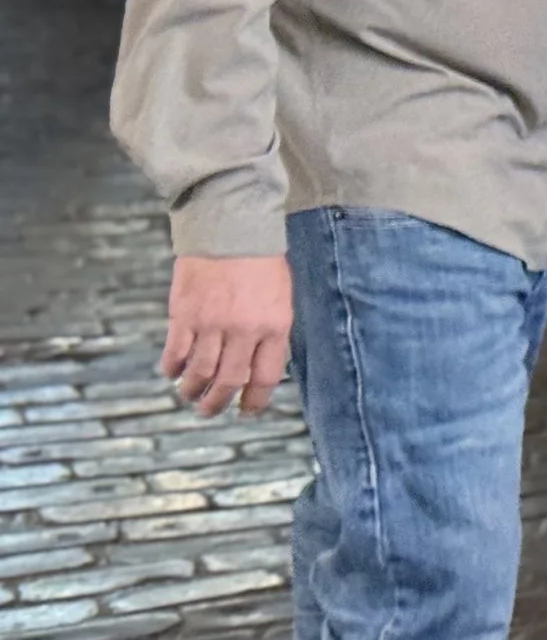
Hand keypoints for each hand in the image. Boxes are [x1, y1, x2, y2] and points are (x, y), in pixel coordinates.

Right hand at [161, 255, 292, 416]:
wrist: (231, 228)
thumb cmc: (260, 262)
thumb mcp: (280, 298)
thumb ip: (271, 332)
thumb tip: (260, 366)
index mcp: (274, 325)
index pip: (266, 376)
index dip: (255, 400)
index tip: (246, 411)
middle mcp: (244, 330)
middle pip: (230, 381)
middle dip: (219, 403)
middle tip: (210, 410)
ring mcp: (212, 324)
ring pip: (200, 374)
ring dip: (193, 391)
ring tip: (190, 395)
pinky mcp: (184, 316)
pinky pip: (175, 354)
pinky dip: (172, 369)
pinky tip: (172, 372)